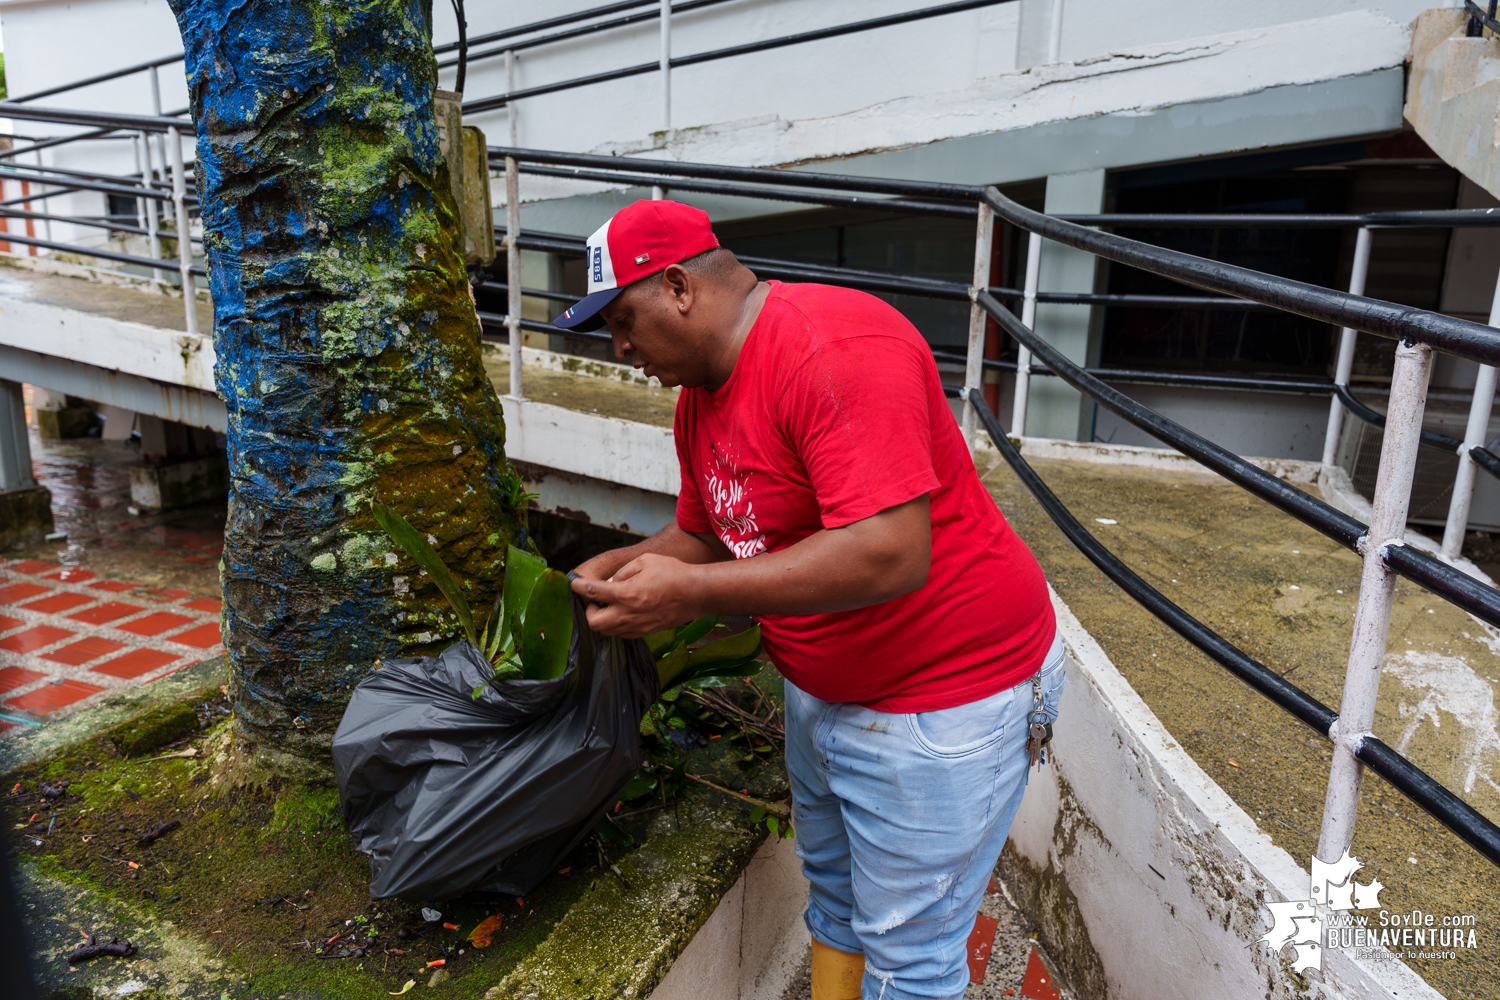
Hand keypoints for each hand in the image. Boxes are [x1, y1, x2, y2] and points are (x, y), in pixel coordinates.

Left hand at [569, 553, 701, 637]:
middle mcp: (628, 614)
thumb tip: (610, 583)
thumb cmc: (673, 572)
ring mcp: (637, 626)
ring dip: (603, 619)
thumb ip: (623, 572)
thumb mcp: (645, 561)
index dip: (579, 587)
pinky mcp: (646, 632)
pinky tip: (624, 613)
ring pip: (607, 631)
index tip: (574, 583)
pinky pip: (622, 633)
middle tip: (596, 600)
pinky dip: (617, 625)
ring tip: (610, 606)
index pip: (593, 593)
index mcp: (626, 593)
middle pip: (594, 622)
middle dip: (589, 611)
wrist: (696, 593)